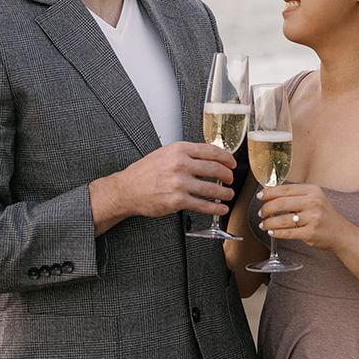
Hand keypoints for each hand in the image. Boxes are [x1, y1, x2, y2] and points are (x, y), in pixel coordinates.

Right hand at [110, 142, 236, 220]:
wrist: (127, 189)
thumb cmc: (145, 172)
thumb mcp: (165, 153)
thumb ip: (185, 154)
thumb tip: (208, 157)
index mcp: (179, 150)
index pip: (211, 151)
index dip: (226, 158)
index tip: (232, 163)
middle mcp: (180, 164)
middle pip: (215, 169)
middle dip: (227, 175)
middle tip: (231, 179)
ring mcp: (180, 183)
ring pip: (211, 188)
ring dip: (224, 193)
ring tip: (228, 194)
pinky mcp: (177, 201)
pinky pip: (202, 205)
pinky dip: (215, 208)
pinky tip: (220, 208)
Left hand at [256, 183, 348, 253]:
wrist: (340, 233)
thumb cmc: (324, 215)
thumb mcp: (315, 198)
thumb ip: (296, 195)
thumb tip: (271, 193)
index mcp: (312, 191)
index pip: (285, 189)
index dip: (269, 192)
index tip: (260, 196)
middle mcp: (313, 203)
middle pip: (281, 203)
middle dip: (267, 208)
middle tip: (261, 212)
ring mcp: (312, 218)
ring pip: (282, 220)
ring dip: (269, 223)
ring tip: (264, 224)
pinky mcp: (310, 233)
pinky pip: (287, 233)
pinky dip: (276, 233)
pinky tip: (271, 232)